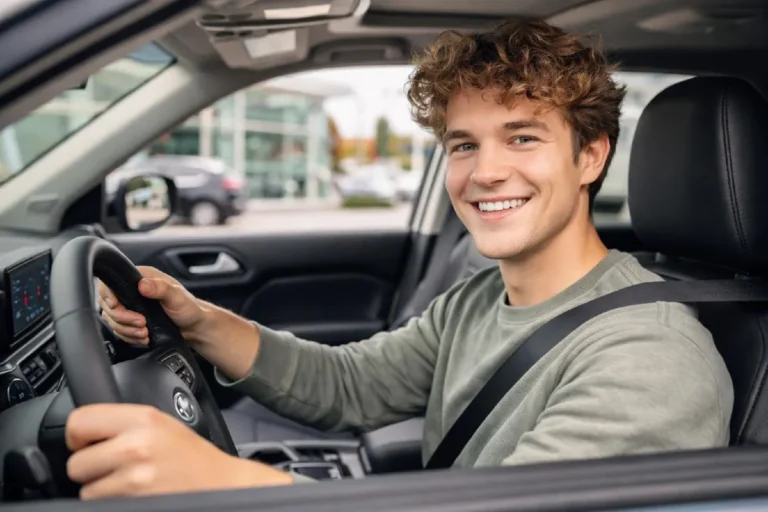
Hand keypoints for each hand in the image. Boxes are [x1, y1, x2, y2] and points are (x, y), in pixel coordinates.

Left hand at [66, 404, 292, 499]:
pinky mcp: (134, 504)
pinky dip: (112, 504)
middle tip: (114, 466)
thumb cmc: (191, 456)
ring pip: (86, 491)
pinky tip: (135, 495)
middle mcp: (136, 447)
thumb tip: (82, 430)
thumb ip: (123, 422)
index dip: (77, 436)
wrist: (220, 483)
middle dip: (90, 469)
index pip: (80, 421)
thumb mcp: (161, 423)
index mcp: (143, 419)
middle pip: (76, 463)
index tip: (86, 442)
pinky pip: (101, 507)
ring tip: (130, 482)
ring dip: (101, 491)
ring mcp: (135, 479)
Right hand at [98, 266, 208, 345]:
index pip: (111, 282)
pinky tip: (143, 337)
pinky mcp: (131, 321)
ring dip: (126, 330)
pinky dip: (129, 336)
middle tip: (141, 323)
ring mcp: (130, 307)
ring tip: (144, 333)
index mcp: (142, 278)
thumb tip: (143, 285)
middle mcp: (133, 291)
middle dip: (123, 318)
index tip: (116, 307)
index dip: (108, 296)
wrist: (194, 327)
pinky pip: (119, 330)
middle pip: (107, 305)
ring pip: (112, 320)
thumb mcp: (177, 297)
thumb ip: (161, 289)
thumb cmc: (189, 308)